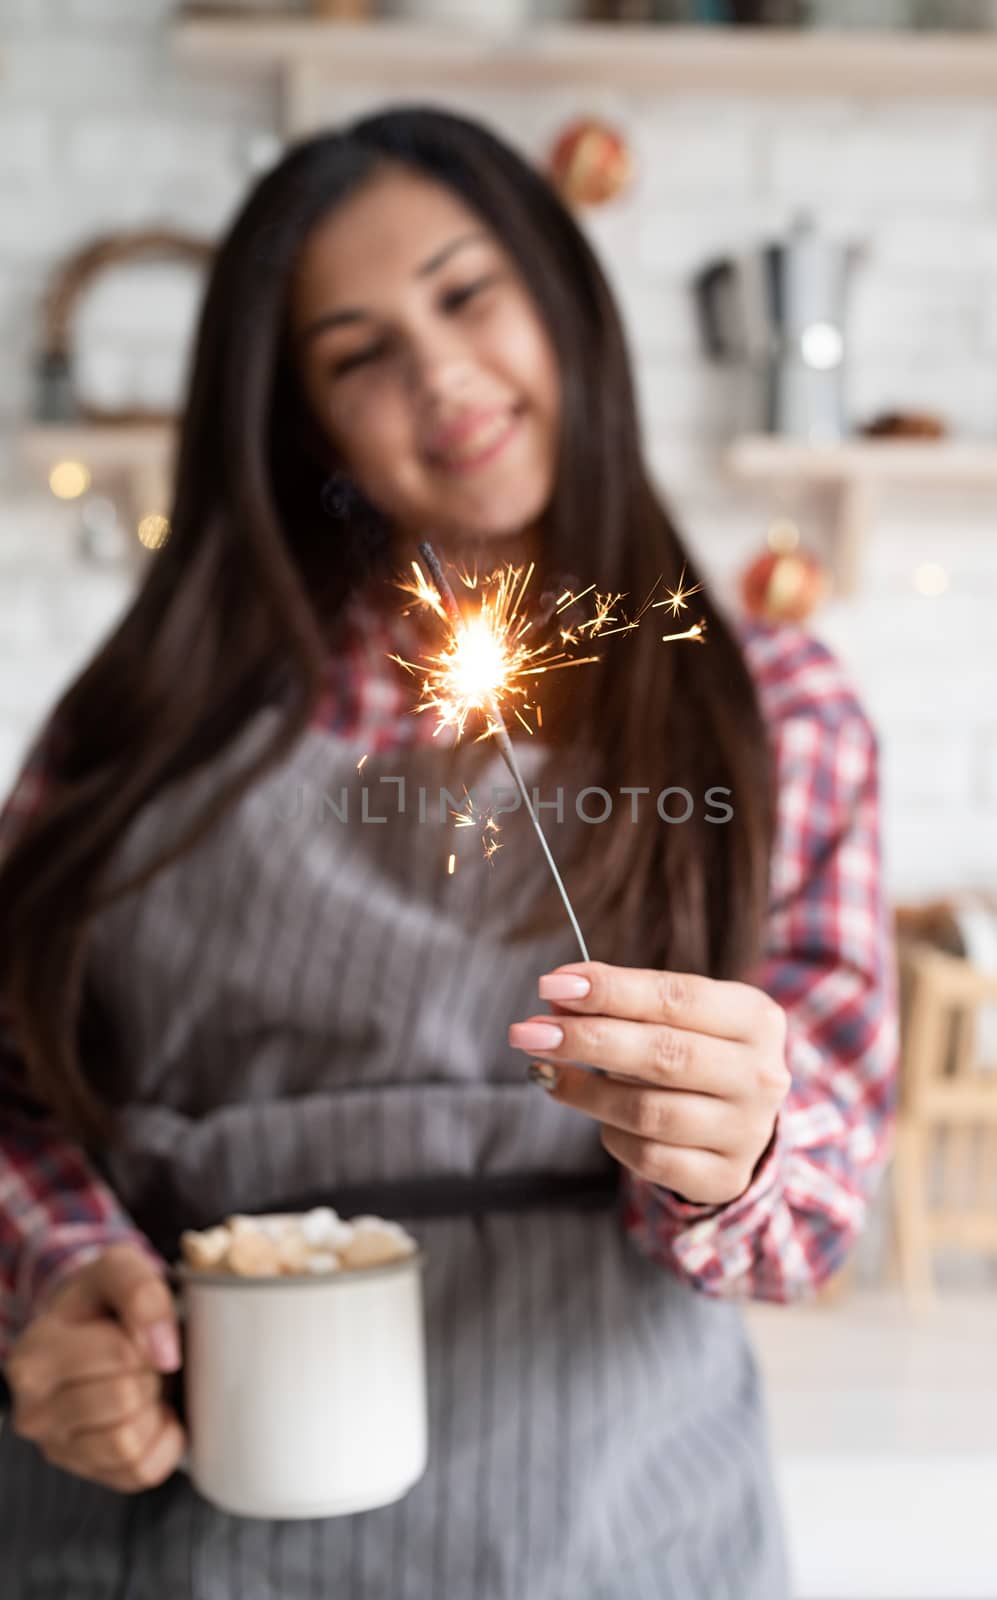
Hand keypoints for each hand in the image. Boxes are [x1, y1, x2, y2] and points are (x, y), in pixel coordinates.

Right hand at [6, 1244, 185, 1492]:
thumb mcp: (120, 1268)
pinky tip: (150, 1414)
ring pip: (128, 1444)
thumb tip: (165, 1353)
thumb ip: (142, 1291)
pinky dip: (163, 1442)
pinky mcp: (87, 1474)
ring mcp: (57, 1449)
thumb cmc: (104, 1299)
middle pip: (124, 1401)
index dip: (146, 1337)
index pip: (119, 1355)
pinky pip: (142, 1472)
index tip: (134, 1328)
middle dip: (148, 1373)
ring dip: (153, 1409)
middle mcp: (33, 1411)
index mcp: (34, 1357)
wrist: (93, 1327)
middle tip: (138, 1359)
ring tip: (141, 1383)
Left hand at [509, 962, 790, 1207]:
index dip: (610, 990)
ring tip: (545, 1072)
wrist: (739, 1121)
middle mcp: (760, 1074)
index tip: (550, 986)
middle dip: (586, 1040)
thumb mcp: (675, 1017)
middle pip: (662, 1054)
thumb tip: (557, 995)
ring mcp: (746, 1130)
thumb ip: (623, 1003)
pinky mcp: (724, 1176)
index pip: (675, 997)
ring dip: (585, 1090)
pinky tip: (597, 1116)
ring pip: (648, 1110)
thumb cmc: (695, 1051)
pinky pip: (649, 1157)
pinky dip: (612, 1134)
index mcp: (754, 1018)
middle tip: (529, 1033)